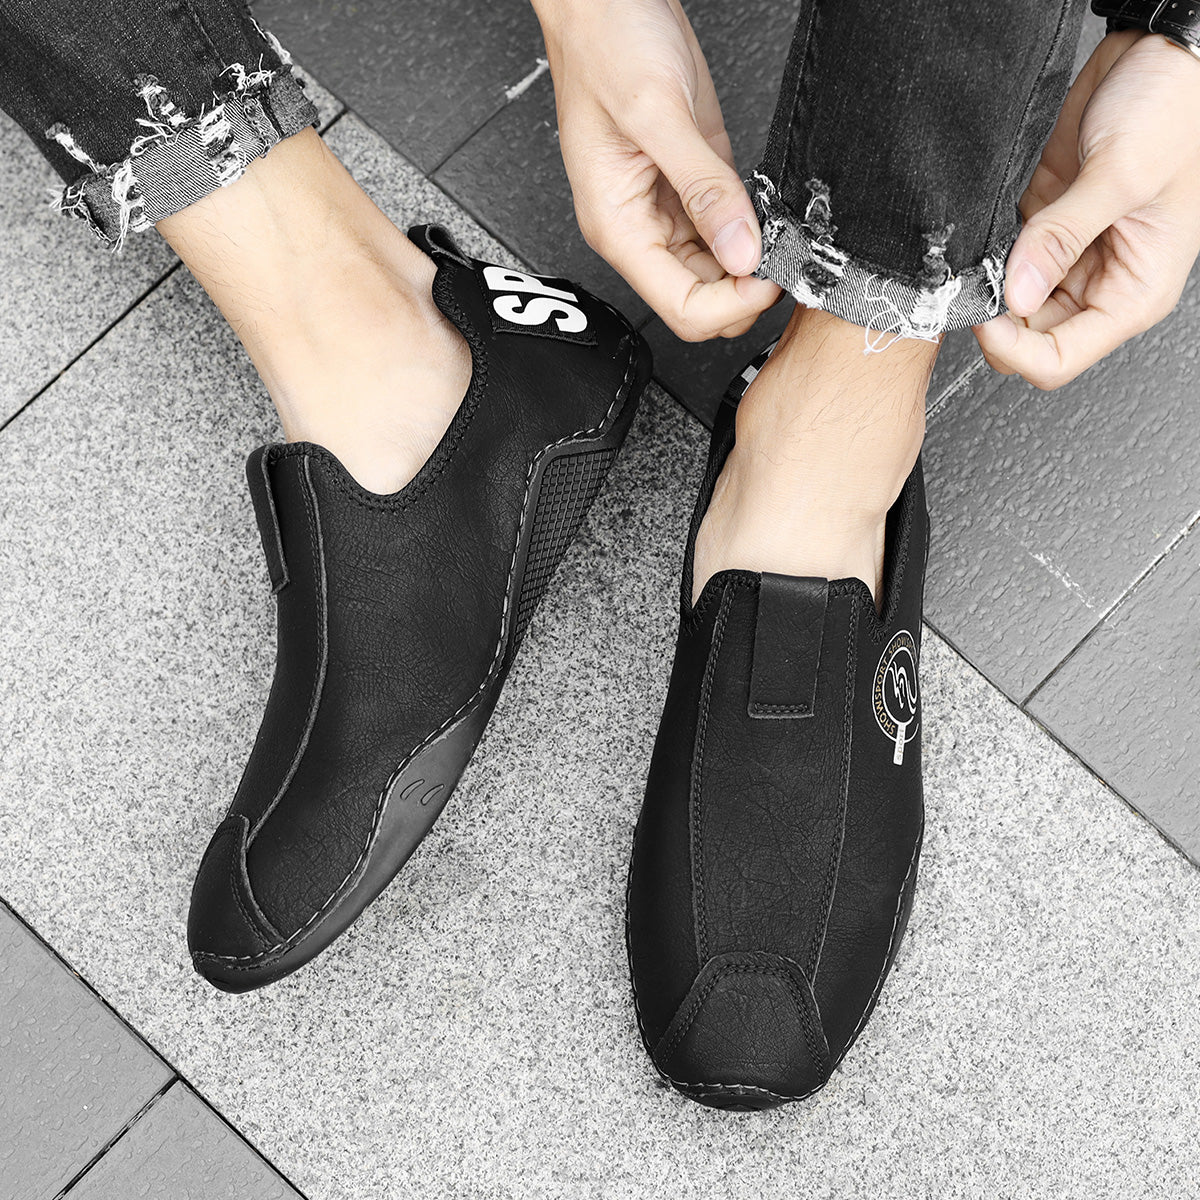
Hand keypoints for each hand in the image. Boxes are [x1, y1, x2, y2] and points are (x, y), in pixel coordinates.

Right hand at [534, 0, 779, 340]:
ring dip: (753, 264)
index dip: (730, 303)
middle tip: (783, 255)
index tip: (768, 275)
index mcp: (618, 227)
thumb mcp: (657, 114)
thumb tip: (742, 250)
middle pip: (702, 300)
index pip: (680, 306)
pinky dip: (754, 230)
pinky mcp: (693, 183)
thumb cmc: (605, 45)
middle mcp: (641, 227)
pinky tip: (770, 212)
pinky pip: (727, 230)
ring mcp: (669, 208)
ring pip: (719, 272)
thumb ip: (703, 188)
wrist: (605, 0)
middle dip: (746, 290)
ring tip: (782, 234)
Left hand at [975, 31, 1199, 388]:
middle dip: (994, 318)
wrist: (1160, 52)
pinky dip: (983, 254)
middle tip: (972, 282)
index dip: (1012, 349)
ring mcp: (1067, 257)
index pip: (1059, 359)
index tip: (983, 314)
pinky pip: (999, 260)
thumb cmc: (1175, 109)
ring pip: (1007, 303)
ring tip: (979, 253)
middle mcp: (1100, 283)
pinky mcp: (1042, 226)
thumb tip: (1016, 292)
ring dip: (986, 285)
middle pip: (1025, 338)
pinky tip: (981, 233)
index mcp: (1133, 292)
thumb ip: (1063, 237)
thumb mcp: (1121, 175)